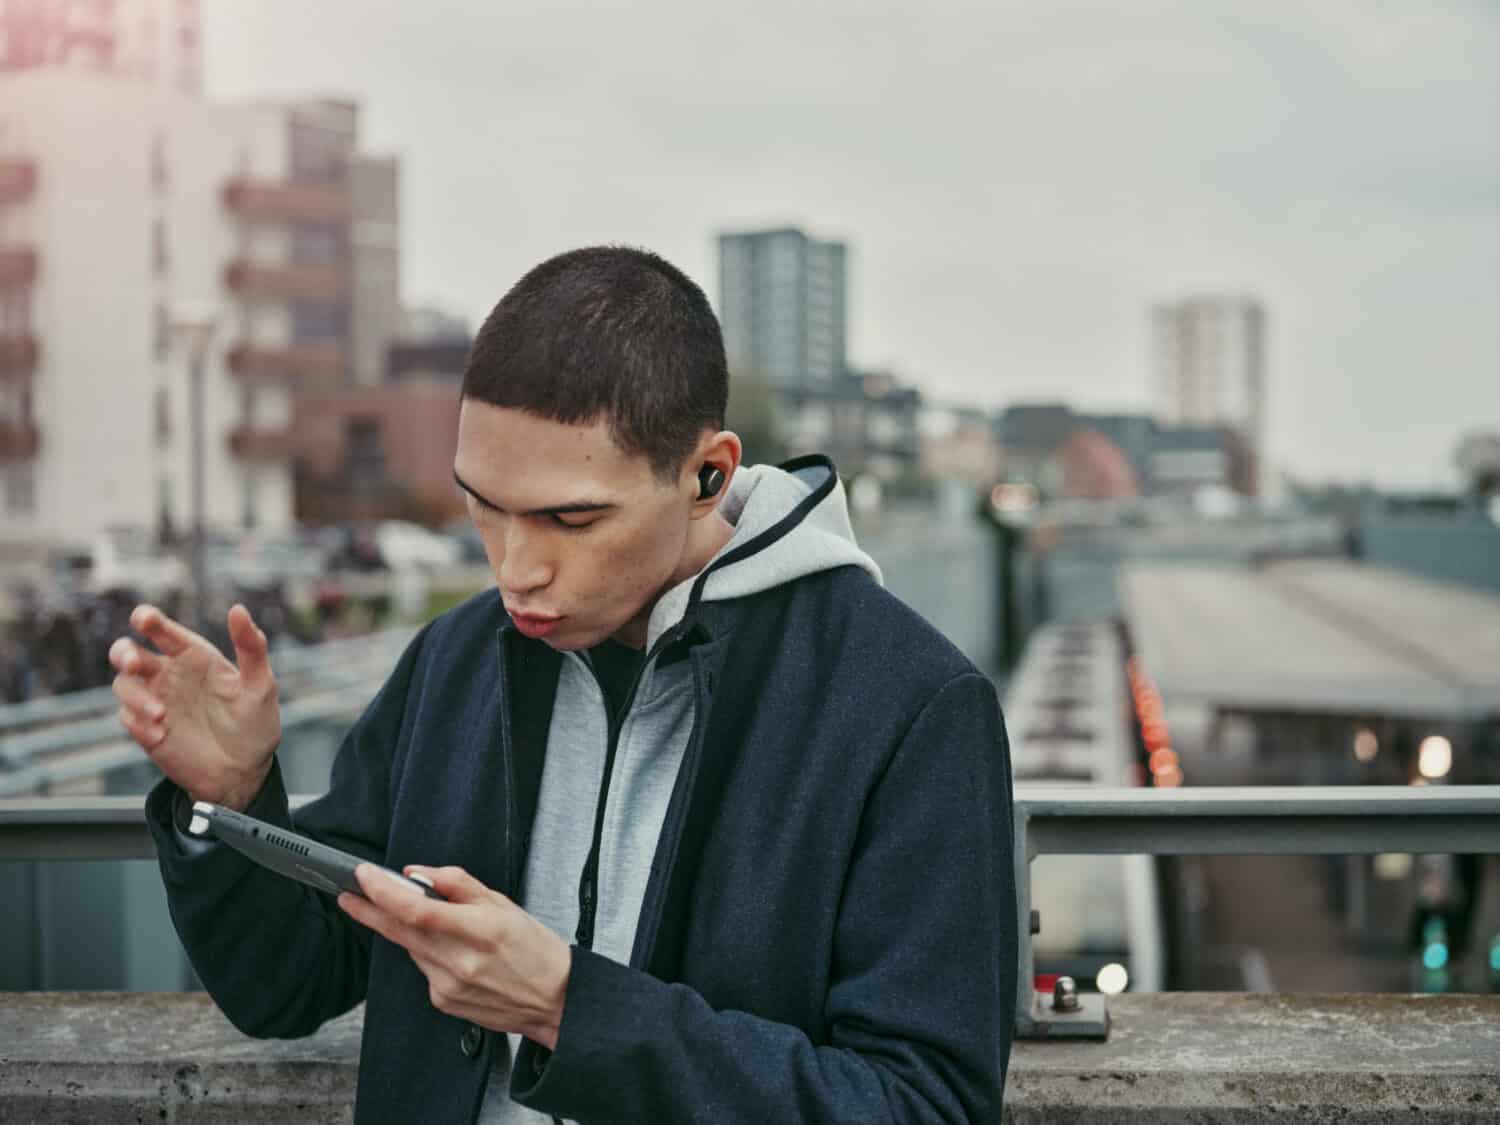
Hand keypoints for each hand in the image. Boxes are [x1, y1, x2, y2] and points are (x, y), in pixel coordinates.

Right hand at [110, 603, 281, 809]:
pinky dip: (138, 724)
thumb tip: (238, 609)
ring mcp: (155, 700)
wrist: (243, 772)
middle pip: (128, 652)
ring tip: (161, 714)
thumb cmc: (255, 723)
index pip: (164, 631)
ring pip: (123, 684)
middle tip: (134, 664)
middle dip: (123, 653)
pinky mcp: (146, 729)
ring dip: (135, 696)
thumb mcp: (260, 684)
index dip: (149, 619)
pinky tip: (160, 735)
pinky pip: (127, 718)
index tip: (143, 619)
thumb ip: (251, 647)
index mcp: (195, 656)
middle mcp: (170, 674)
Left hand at [339, 865, 571, 1049]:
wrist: (554, 999)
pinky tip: (452, 953)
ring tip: (432, 923)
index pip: (417, 909)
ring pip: (412, 949)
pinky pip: (423, 969)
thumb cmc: (535, 948)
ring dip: (409, 931)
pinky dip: (428, 954)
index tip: (364, 876)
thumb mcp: (503, 903)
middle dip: (369, 910)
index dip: (384, 892)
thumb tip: (416, 874)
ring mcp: (447, 985)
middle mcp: (459, 961)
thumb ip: (457, 884)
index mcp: (478, 929)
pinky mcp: (442, 1001)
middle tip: (348, 895)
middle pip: (400, 931)